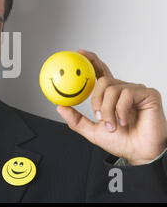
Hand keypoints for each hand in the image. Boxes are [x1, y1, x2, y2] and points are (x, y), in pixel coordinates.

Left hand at [56, 49, 166, 164]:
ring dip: (108, 110)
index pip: (101, 72)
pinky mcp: (148, 94)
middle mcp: (123, 89)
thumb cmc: (122, 142)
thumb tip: (60, 107)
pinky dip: (121, 110)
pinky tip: (125, 121)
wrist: (141, 153)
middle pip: (102, 80)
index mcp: (111, 95)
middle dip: (96, 100)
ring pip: (112, 89)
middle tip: (98, 116)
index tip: (79, 53)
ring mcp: (136, 91)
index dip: (91, 60)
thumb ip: (76, 119)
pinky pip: (127, 94)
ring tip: (113, 125)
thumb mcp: (92, 131)